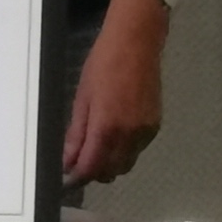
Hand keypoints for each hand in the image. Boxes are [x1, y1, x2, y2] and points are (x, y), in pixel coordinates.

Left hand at [61, 0, 167, 185]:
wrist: (136, 43)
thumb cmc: (103, 64)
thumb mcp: (82, 98)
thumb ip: (77, 134)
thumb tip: (68, 162)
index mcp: (108, 127)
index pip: (92, 168)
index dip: (77, 177)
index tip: (66, 178)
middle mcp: (131, 135)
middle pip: (111, 171)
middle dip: (94, 172)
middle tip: (77, 160)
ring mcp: (146, 132)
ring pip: (126, 163)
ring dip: (109, 163)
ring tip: (94, 145)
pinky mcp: (155, 126)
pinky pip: (137, 150)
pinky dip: (123, 150)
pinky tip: (113, 133)